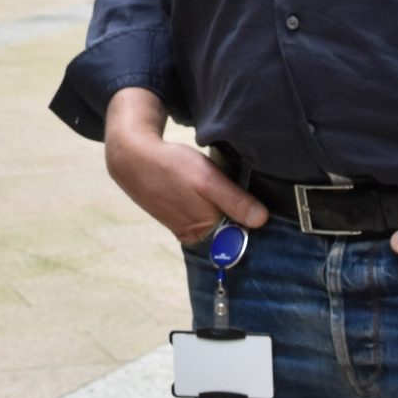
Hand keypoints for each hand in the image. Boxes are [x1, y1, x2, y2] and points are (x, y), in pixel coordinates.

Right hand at [102, 88, 269, 243]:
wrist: (132, 157)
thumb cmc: (170, 166)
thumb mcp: (207, 180)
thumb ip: (235, 201)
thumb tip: (262, 221)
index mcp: (203, 231)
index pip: (239, 239)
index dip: (253, 225)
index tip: (265, 211)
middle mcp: (194, 236)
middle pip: (228, 234)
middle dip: (241, 219)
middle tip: (247, 196)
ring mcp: (185, 227)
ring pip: (217, 223)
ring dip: (226, 211)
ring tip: (229, 192)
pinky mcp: (178, 217)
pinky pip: (203, 216)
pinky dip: (211, 206)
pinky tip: (209, 192)